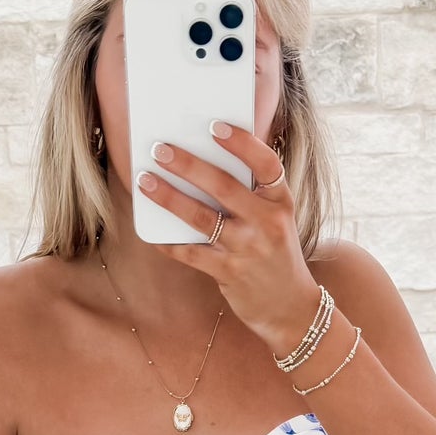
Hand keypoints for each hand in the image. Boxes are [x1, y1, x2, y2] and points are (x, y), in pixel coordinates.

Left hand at [137, 124, 320, 358]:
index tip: (215, 126)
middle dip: (188, 165)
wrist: (290, 308)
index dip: (241, 143)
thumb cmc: (276, 254)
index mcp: (281, 202)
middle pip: (224, 186)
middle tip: (160, 149)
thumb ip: (251, 195)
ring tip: (145, 181)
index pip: (266, 164)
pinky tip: (153, 232)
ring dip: (169, 197)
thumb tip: (202, 166)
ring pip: (201, 218)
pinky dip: (170, 243)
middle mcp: (267, 222)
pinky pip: (192, 254)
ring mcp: (248, 249)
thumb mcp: (276, 219)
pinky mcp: (230, 273)